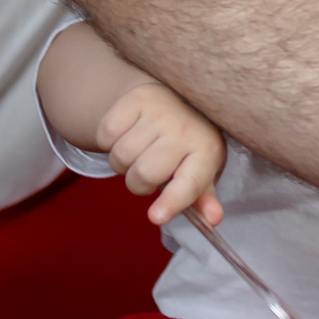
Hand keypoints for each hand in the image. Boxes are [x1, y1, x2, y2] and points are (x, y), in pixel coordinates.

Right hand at [97, 82, 226, 225]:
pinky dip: (107, 141)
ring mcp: (161, 111)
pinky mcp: (136, 98)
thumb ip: (202, 198)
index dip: (172, 202)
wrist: (174, 98)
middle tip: (145, 172)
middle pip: (144, 174)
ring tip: (137, 152)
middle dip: (137, 184)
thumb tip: (212, 220)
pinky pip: (106, 133)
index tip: (156, 217)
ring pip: (121, 156)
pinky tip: (125, 134)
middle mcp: (185, 130)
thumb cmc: (187, 144)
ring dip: (122, 163)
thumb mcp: (200, 169)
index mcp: (206, 152)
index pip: (189, 182)